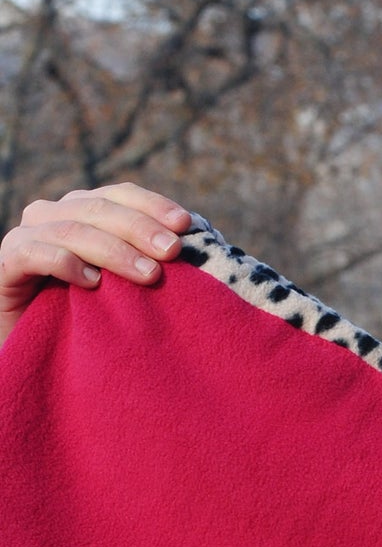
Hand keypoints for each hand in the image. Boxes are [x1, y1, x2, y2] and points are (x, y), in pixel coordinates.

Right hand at [0, 183, 191, 346]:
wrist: (40, 352)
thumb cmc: (91, 319)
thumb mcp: (125, 287)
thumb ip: (148, 262)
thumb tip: (197, 251)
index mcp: (85, 211)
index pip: (121, 195)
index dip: (153, 205)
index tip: (186, 226)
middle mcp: (54, 214)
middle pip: (100, 208)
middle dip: (140, 228)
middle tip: (172, 252)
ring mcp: (28, 235)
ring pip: (72, 229)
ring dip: (113, 250)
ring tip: (148, 274)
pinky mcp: (7, 263)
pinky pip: (34, 252)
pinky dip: (65, 263)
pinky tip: (92, 283)